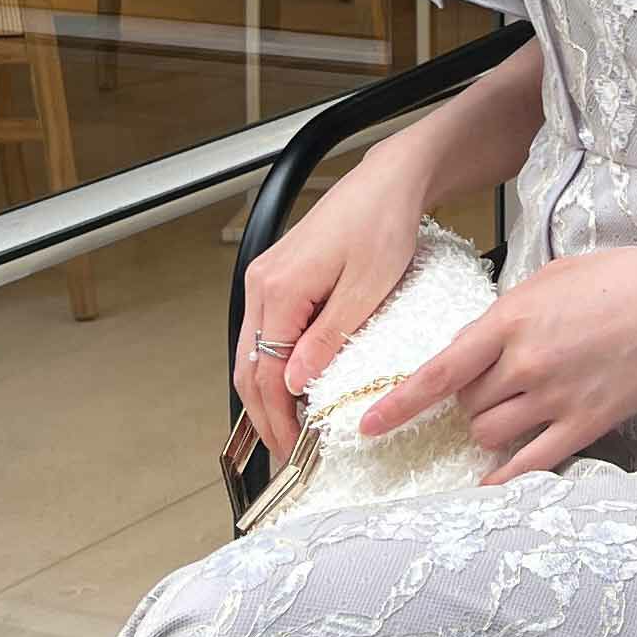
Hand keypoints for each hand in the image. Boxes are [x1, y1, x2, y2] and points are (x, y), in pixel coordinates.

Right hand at [232, 144, 428, 470]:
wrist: (388, 182)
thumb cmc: (383, 225)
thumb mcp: (366, 290)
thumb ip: (327, 339)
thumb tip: (295, 384)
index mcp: (279, 289)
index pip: (266, 371)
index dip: (278, 417)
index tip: (295, 450)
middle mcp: (262, 283)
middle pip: (249, 365)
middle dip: (264, 415)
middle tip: (285, 454)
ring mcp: (266, 278)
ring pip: (252, 351)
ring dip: (265, 394)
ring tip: (287, 430)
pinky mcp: (279, 276)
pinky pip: (265, 331)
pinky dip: (272, 366)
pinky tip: (290, 388)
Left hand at [357, 246, 636, 484]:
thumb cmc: (620, 279)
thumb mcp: (549, 278)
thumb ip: (507, 314)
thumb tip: (475, 345)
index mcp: (510, 320)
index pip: (438, 371)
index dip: (398, 403)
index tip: (367, 425)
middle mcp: (526, 363)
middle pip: (464, 404)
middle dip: (465, 398)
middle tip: (489, 383)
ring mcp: (556, 398)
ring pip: (489, 434)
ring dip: (486, 427)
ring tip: (510, 407)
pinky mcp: (586, 424)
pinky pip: (531, 464)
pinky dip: (504, 477)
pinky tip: (489, 483)